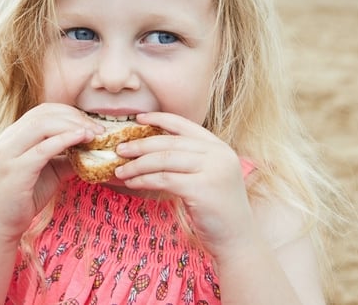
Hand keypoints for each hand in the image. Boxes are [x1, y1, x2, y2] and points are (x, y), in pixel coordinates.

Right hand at [0, 103, 102, 244]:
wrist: (3, 223)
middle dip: (75, 118)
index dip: (69, 113)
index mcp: (13, 135)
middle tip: (98, 129)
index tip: (91, 123)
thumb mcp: (51, 170)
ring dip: (72, 127)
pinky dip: (64, 140)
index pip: (43, 111)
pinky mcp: (14, 170)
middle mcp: (7, 140)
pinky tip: (81, 140)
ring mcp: (8, 154)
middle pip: (44, 115)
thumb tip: (94, 147)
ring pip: (43, 126)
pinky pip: (42, 149)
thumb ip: (68, 156)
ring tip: (94, 135)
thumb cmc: (27, 196)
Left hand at [113, 112, 256, 257]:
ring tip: (121, 170)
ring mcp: (212, 171)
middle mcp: (218, 155)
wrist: (237, 239)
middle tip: (119, 150)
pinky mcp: (201, 189)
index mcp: (219, 147)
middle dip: (140, 145)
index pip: (185, 125)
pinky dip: (143, 180)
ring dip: (137, 165)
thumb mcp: (209, 176)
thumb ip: (190, 160)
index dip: (159, 118)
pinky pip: (163, 179)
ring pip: (163, 160)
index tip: (138, 119)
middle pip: (169, 142)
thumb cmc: (217, 210)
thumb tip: (151, 149)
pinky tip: (132, 183)